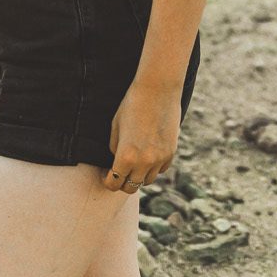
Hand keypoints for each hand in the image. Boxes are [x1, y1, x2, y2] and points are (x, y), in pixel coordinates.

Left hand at [101, 78, 180, 192]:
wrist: (157, 89)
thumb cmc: (132, 104)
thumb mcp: (116, 126)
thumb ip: (115, 148)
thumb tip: (117, 163)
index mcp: (125, 156)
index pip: (114, 183)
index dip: (108, 182)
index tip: (106, 177)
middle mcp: (143, 162)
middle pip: (131, 187)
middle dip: (123, 183)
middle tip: (119, 174)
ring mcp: (159, 159)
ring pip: (147, 181)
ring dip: (139, 175)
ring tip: (134, 163)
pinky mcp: (171, 153)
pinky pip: (160, 170)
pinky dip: (153, 167)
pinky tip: (149, 154)